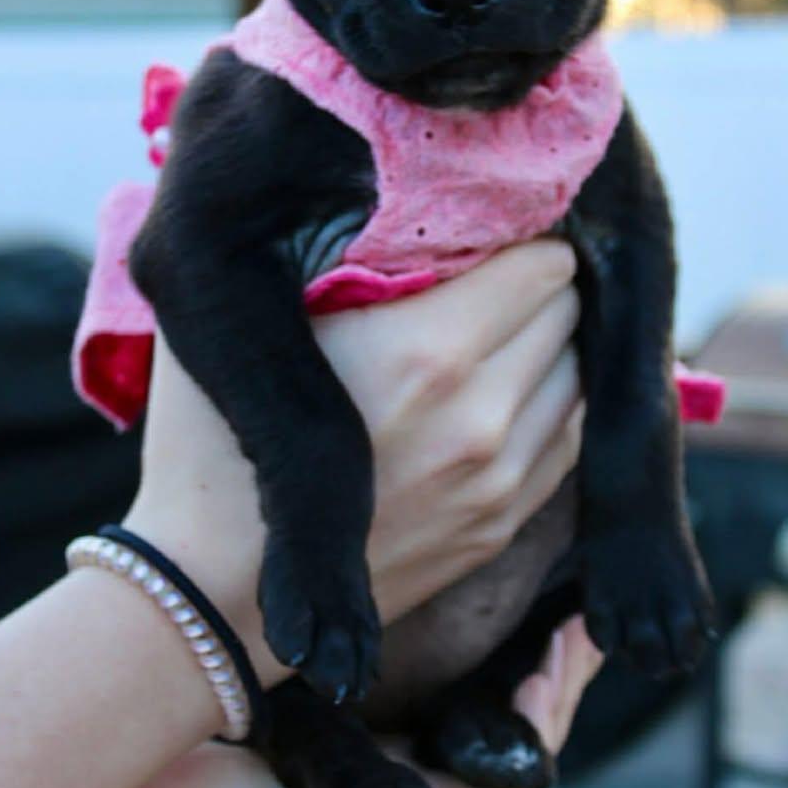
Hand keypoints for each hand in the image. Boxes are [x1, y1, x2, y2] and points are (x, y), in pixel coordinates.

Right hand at [125, 240, 582, 681]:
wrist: (206, 592)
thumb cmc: (209, 441)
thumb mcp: (248, 318)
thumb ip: (322, 249)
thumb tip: (387, 195)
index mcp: (423, 352)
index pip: (542, 263)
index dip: (517, 237)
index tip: (484, 231)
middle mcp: (478, 417)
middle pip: (569, 312)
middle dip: (536, 285)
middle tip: (492, 273)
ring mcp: (497, 482)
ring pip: (581, 374)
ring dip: (549, 345)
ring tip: (498, 331)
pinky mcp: (499, 527)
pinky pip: (568, 438)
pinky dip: (548, 404)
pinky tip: (499, 391)